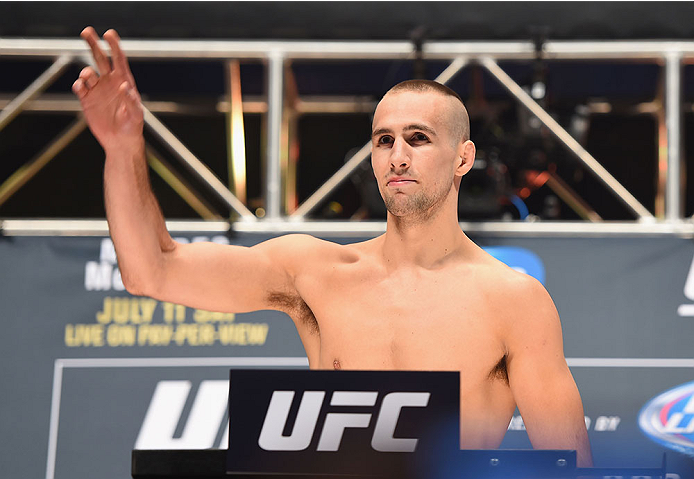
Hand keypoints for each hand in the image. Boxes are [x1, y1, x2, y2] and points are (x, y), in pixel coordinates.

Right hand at [73, 27, 143, 152]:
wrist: (121, 141)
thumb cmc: (133, 127)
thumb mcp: (136, 115)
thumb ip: (131, 101)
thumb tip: (124, 86)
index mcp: (124, 81)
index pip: (118, 59)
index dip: (114, 45)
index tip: (109, 33)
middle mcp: (109, 82)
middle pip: (99, 58)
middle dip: (93, 44)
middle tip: (86, 31)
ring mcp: (97, 90)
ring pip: (87, 72)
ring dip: (86, 72)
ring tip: (89, 77)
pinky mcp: (87, 100)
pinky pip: (79, 86)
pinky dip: (78, 84)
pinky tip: (81, 87)